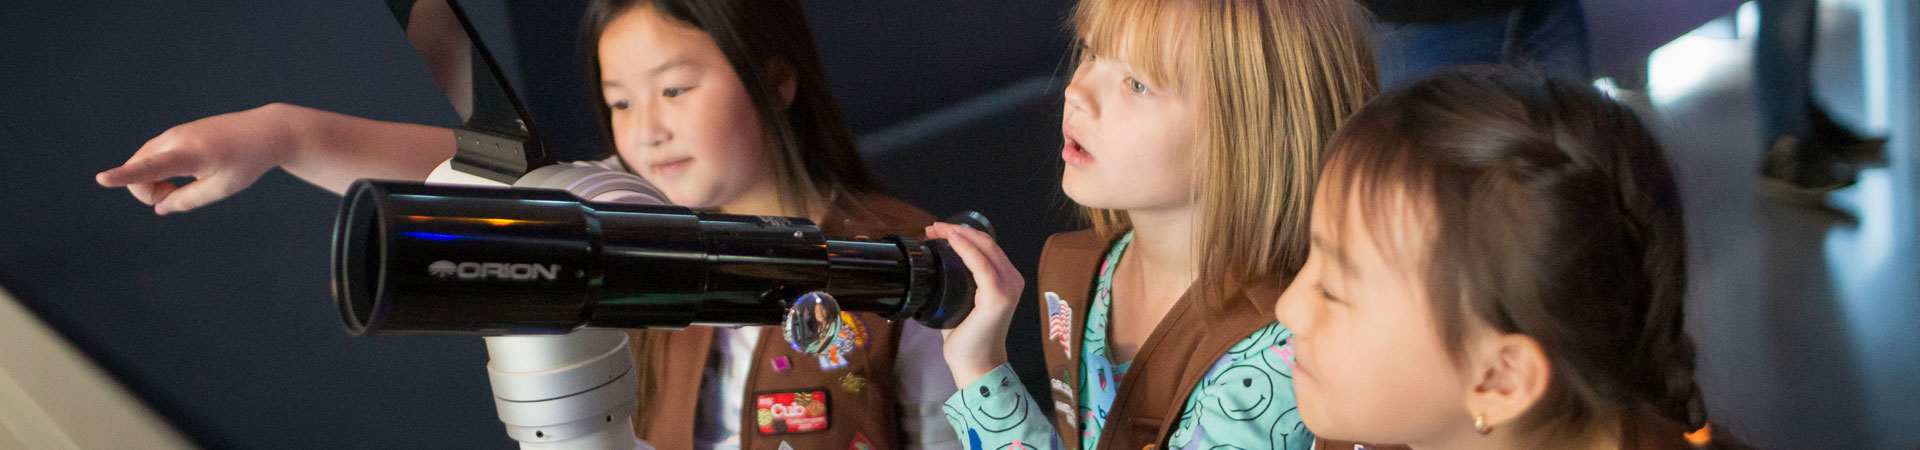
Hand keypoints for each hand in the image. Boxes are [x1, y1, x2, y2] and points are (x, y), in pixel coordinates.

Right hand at [95, 103, 299, 214]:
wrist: (265, 131)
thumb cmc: (247, 162)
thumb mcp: (221, 188)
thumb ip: (188, 200)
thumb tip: (160, 208)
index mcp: (192, 154)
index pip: (152, 167)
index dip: (126, 176)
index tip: (102, 179)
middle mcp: (177, 138)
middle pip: (138, 168)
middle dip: (145, 191)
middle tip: (172, 198)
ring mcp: (173, 132)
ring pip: (142, 161)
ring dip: (151, 181)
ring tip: (179, 187)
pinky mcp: (175, 132)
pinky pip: (152, 155)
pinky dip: (157, 171)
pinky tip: (182, 175)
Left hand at [926, 222, 1022, 386]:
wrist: (976, 365)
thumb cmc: (968, 338)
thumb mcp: (961, 302)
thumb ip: (957, 284)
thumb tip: (933, 268)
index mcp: (1007, 280)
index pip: (986, 248)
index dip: (963, 233)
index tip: (938, 230)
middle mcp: (1013, 280)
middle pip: (986, 243)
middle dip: (958, 229)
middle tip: (933, 227)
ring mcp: (1009, 288)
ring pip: (985, 248)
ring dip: (959, 235)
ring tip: (936, 230)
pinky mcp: (998, 297)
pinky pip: (981, 265)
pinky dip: (966, 249)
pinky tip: (951, 240)